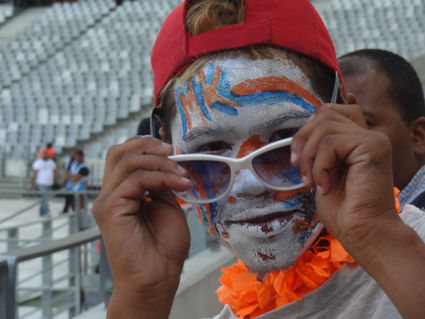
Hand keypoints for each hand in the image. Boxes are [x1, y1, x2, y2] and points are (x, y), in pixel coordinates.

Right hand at [93, 136, 190, 317]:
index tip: (172, 151)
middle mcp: (111, 194)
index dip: (146, 146)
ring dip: (160, 163)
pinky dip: (161, 176)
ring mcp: (108, 200)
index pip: (125, 156)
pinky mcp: (110, 208)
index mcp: (122, 193)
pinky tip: (178, 183)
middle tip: (172, 151)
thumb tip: (165, 164)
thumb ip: (160, 183)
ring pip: (127, 161)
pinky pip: (135, 179)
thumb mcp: (167, 206)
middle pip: (118, 152)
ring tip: (182, 175)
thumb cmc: (163, 249)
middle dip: (147, 145)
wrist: (157, 277)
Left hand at [291, 104, 397, 259]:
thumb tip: (299, 135)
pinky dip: (320, 166)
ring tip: (313, 182)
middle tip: (300, 169)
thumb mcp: (322, 171)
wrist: (362, 232)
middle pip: (323, 113)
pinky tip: (326, 186)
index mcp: (356, 138)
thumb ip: (318, 148)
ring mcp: (372, 138)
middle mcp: (367, 134)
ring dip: (309, 157)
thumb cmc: (343, 208)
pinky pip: (331, 143)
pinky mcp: (373, 146)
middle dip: (302, 141)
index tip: (297, 158)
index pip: (327, 111)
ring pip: (324, 126)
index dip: (306, 130)